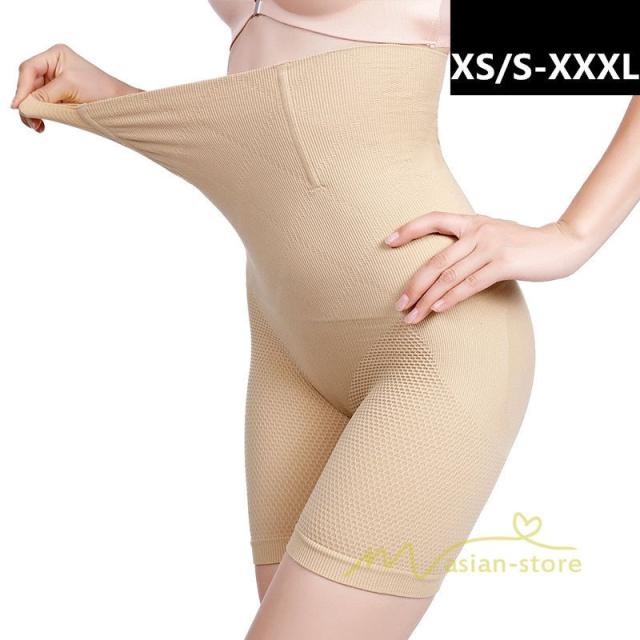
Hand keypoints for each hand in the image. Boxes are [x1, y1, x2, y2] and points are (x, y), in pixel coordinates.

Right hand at [10, 43, 142, 132]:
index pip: (29, 69)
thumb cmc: (100, 89)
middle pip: (29, 84)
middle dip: (27, 103)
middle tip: (30, 121)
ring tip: (37, 126)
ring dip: (33, 111)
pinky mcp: (60, 96)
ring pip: (34, 96)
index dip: (21, 88)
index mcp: (55, 55)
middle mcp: (52, 65)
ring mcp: (55, 81)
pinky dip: (41, 114)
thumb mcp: (69, 88)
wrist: (118, 103)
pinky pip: (43, 104)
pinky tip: (42, 124)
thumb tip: (24, 105)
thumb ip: (45, 94)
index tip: (19, 107)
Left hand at [384, 211, 590, 323]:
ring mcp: (490, 246)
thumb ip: (470, 242)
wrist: (562, 244)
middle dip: (413, 285)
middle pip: (435, 260)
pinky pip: (470, 284)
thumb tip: (444, 263)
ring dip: (427, 299)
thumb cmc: (524, 244)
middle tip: (398, 305)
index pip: (433, 219)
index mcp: (472, 221)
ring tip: (412, 316)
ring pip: (448, 276)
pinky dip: (451, 298)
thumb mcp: (493, 234)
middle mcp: (477, 231)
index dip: (409, 229)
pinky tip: (438, 310)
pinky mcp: (503, 263)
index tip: (387, 242)